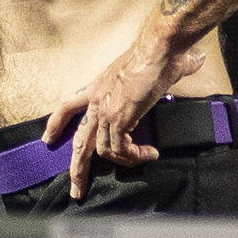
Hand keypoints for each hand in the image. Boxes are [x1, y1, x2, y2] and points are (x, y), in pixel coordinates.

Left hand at [42, 36, 205, 200]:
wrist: (158, 48)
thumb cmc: (157, 52)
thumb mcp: (146, 67)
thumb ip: (157, 74)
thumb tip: (189, 63)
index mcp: (97, 85)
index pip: (68, 105)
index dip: (57, 123)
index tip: (48, 139)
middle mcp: (96, 99)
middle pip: (78, 139)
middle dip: (77, 168)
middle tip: (77, 189)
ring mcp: (105, 109)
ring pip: (100, 150)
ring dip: (120, 163)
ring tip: (139, 162)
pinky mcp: (119, 118)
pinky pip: (120, 149)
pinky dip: (134, 156)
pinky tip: (149, 154)